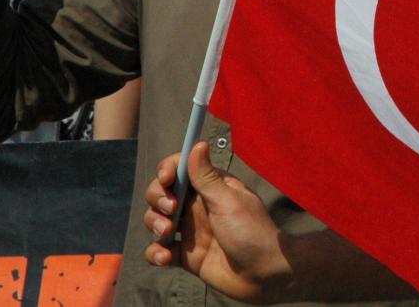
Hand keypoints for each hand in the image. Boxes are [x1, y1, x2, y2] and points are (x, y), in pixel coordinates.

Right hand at [144, 142, 291, 302]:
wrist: (264, 275)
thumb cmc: (253, 233)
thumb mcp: (229, 202)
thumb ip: (207, 178)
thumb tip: (198, 144)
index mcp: (211, 187)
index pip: (181, 169)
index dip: (168, 169)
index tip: (167, 178)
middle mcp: (197, 206)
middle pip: (161, 192)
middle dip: (157, 197)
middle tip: (171, 210)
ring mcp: (190, 230)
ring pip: (155, 219)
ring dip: (154, 223)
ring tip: (168, 233)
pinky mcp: (185, 255)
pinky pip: (158, 250)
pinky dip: (156, 253)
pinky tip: (166, 258)